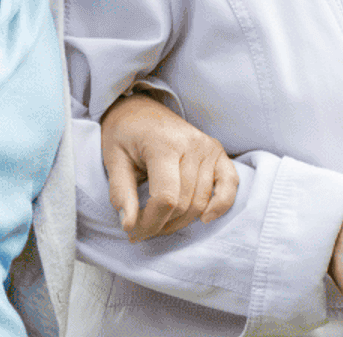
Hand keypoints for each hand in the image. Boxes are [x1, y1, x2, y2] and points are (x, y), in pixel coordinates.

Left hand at [99, 91, 238, 240]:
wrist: (141, 109)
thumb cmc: (125, 134)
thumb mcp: (113, 159)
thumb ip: (121, 193)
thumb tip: (129, 226)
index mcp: (164, 144)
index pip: (165, 198)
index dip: (149, 223)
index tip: (132, 233)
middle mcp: (192, 144)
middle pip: (184, 203)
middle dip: (160, 225)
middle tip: (139, 230)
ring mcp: (209, 147)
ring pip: (201, 201)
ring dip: (180, 222)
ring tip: (158, 224)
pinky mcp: (218, 151)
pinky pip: (229, 183)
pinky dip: (221, 204)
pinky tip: (206, 218)